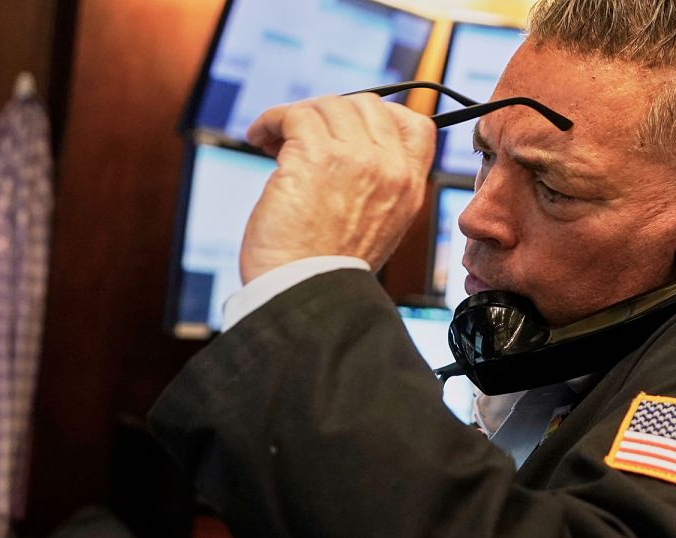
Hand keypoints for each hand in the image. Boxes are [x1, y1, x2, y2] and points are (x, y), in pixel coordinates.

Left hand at [240, 94, 435, 282]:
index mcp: (408, 188)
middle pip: (366, 104)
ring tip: (274, 141)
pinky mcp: (315, 156)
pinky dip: (271, 120)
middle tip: (300, 136)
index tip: (346, 128)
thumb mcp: (378, 227)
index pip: (415, 125)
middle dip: (329, 113)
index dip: (379, 115)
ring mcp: (355, 159)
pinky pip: (293, 114)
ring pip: (328, 105)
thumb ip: (375, 187)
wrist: (305, 293)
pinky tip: (260, 138)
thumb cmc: (326, 271)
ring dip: (295, 117)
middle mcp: (389, 168)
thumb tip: (343, 149)